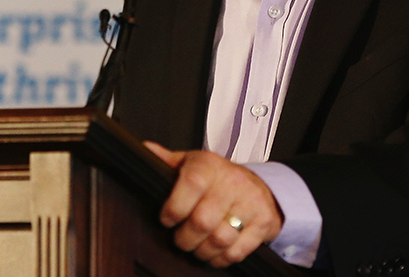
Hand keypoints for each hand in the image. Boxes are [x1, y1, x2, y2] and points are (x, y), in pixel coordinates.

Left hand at [145, 141, 283, 267]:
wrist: (262, 187)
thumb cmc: (220, 177)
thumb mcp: (194, 163)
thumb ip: (168, 160)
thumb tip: (145, 150)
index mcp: (210, 165)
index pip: (192, 183)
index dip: (174, 207)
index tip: (166, 219)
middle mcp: (232, 182)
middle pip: (203, 220)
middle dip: (185, 238)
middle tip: (180, 240)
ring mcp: (250, 203)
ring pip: (220, 239)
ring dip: (202, 251)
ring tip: (196, 248)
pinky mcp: (263, 223)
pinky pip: (238, 251)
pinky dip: (221, 258)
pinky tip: (215, 253)